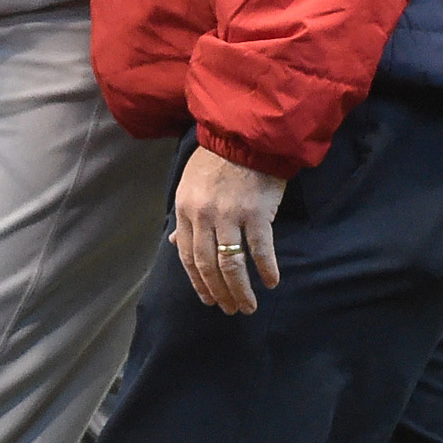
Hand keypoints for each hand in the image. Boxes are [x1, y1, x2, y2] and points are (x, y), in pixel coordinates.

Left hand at [171, 144, 284, 314]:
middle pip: (208, 265)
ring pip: (231, 264)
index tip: (208, 299)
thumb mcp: (189, 185)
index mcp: (185, 210)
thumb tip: (171, 244)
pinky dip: (266, 269)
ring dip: (240, 290)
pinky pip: (260, 249)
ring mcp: (229, 215)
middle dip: (219, 292)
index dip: (197, 282)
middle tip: (230, 309)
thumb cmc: (217, 159)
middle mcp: (203, 216)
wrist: (245, 134)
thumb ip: (184, 217)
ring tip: (248, 306)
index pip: (187, 256)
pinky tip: (271, 283)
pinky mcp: (256, 213)